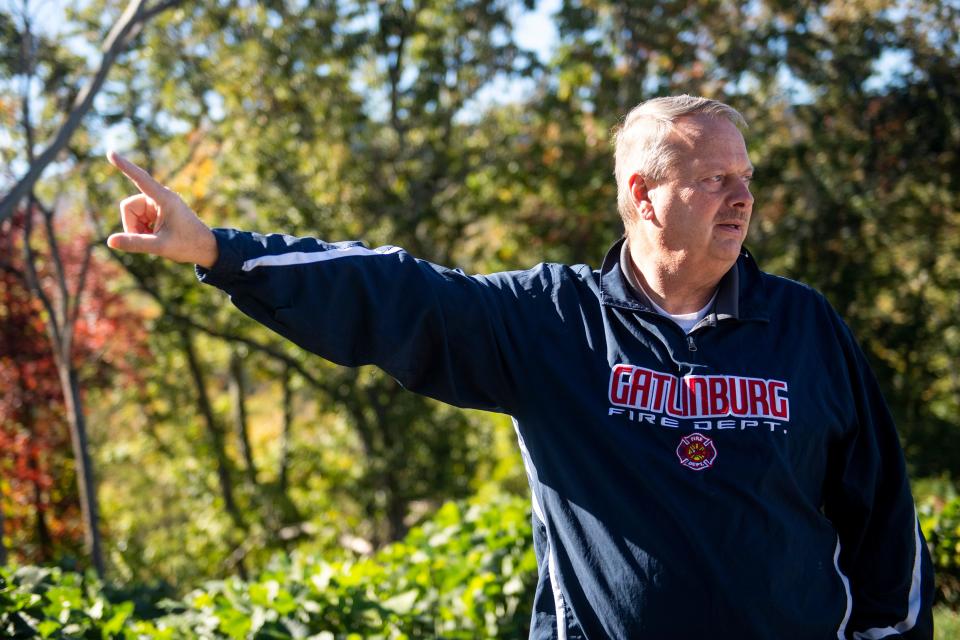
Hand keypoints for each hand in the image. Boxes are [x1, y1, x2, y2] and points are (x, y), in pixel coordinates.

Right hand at [106, 152, 218, 268]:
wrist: (204, 247)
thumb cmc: (187, 245)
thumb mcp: (160, 246)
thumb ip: (135, 243)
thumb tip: (110, 241)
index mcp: (164, 198)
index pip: (140, 179)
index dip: (125, 166)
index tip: (111, 153)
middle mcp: (159, 196)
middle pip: (128, 207)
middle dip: (132, 225)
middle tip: (149, 239)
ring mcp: (157, 202)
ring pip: (131, 213)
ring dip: (137, 229)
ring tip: (156, 237)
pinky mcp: (155, 209)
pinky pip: (137, 218)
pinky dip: (141, 229)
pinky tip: (156, 235)